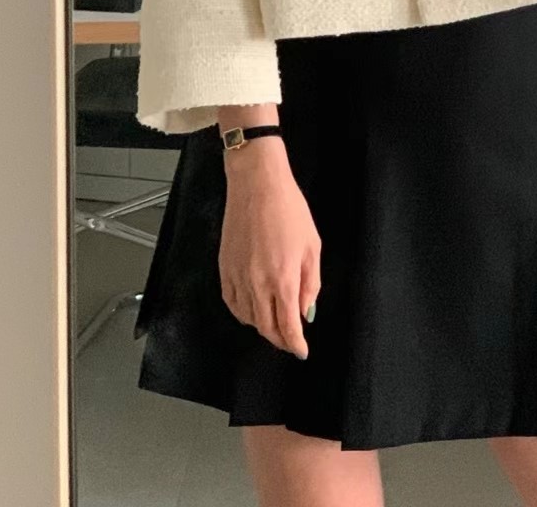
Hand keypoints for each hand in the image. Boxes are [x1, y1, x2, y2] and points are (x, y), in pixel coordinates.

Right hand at [219, 148, 320, 358]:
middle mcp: (257, 284)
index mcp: (283, 279)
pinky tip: (252, 310)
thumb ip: (310, 282)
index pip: (288, 326)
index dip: (295, 344)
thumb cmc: (289, 209)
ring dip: (262, 327)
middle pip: (266, 328)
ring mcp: (237, 277)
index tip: (302, 352)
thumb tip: (306, 310)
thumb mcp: (312, 245)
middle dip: (280, 339)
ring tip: (275, 324)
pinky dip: (242, 313)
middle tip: (291, 340)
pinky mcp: (224, 268)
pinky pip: (231, 303)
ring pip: (247, 318)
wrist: (257, 184)